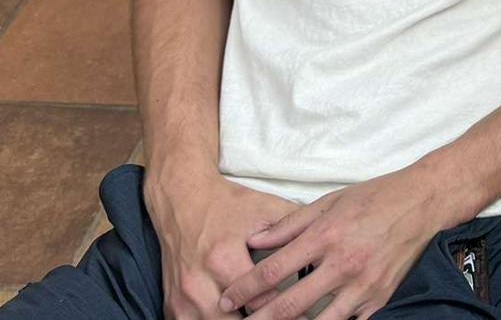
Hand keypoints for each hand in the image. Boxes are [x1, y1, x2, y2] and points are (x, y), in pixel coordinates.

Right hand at [145, 169, 297, 319]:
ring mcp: (181, 298)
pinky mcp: (171, 304)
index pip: (258, 301)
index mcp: (223, 259)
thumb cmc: (227, 204)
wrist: (183, 199)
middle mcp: (199, 283)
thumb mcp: (264, 209)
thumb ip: (293, 228)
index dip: (285, 310)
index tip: (304, 314)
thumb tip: (321, 244)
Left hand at [216, 169, 441, 319]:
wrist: (423, 201)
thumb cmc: (376, 197)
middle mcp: (343, 264)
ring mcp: (363, 286)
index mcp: (328, 236)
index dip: (244, 289)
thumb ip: (290, 224)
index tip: (226, 299)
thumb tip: (255, 241)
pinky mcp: (379, 299)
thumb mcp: (331, 201)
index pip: (274, 270)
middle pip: (289, 306)